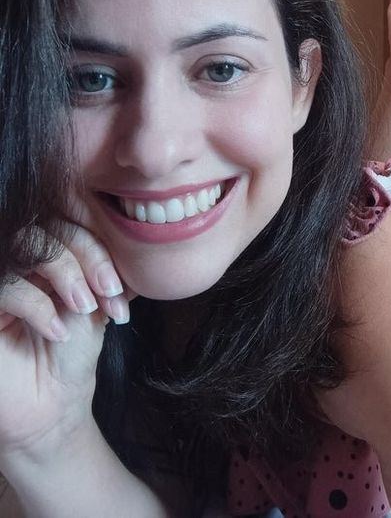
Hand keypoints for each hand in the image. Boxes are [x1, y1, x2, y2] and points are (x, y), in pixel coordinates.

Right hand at [0, 223, 130, 461]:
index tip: (119, 287)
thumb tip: (137, 244)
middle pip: (50, 226)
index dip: (99, 247)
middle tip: (108, 291)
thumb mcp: (99, 302)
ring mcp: (0, 278)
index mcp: (50, 252)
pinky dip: (38, 304)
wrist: (49, 407)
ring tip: (86, 307)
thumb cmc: (70, 354)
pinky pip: (6, 284)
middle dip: (87, 256)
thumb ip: (111, 269)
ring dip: (66, 272)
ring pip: (28, 243)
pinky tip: (57, 330)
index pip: (71, 222)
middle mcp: (20, 258)